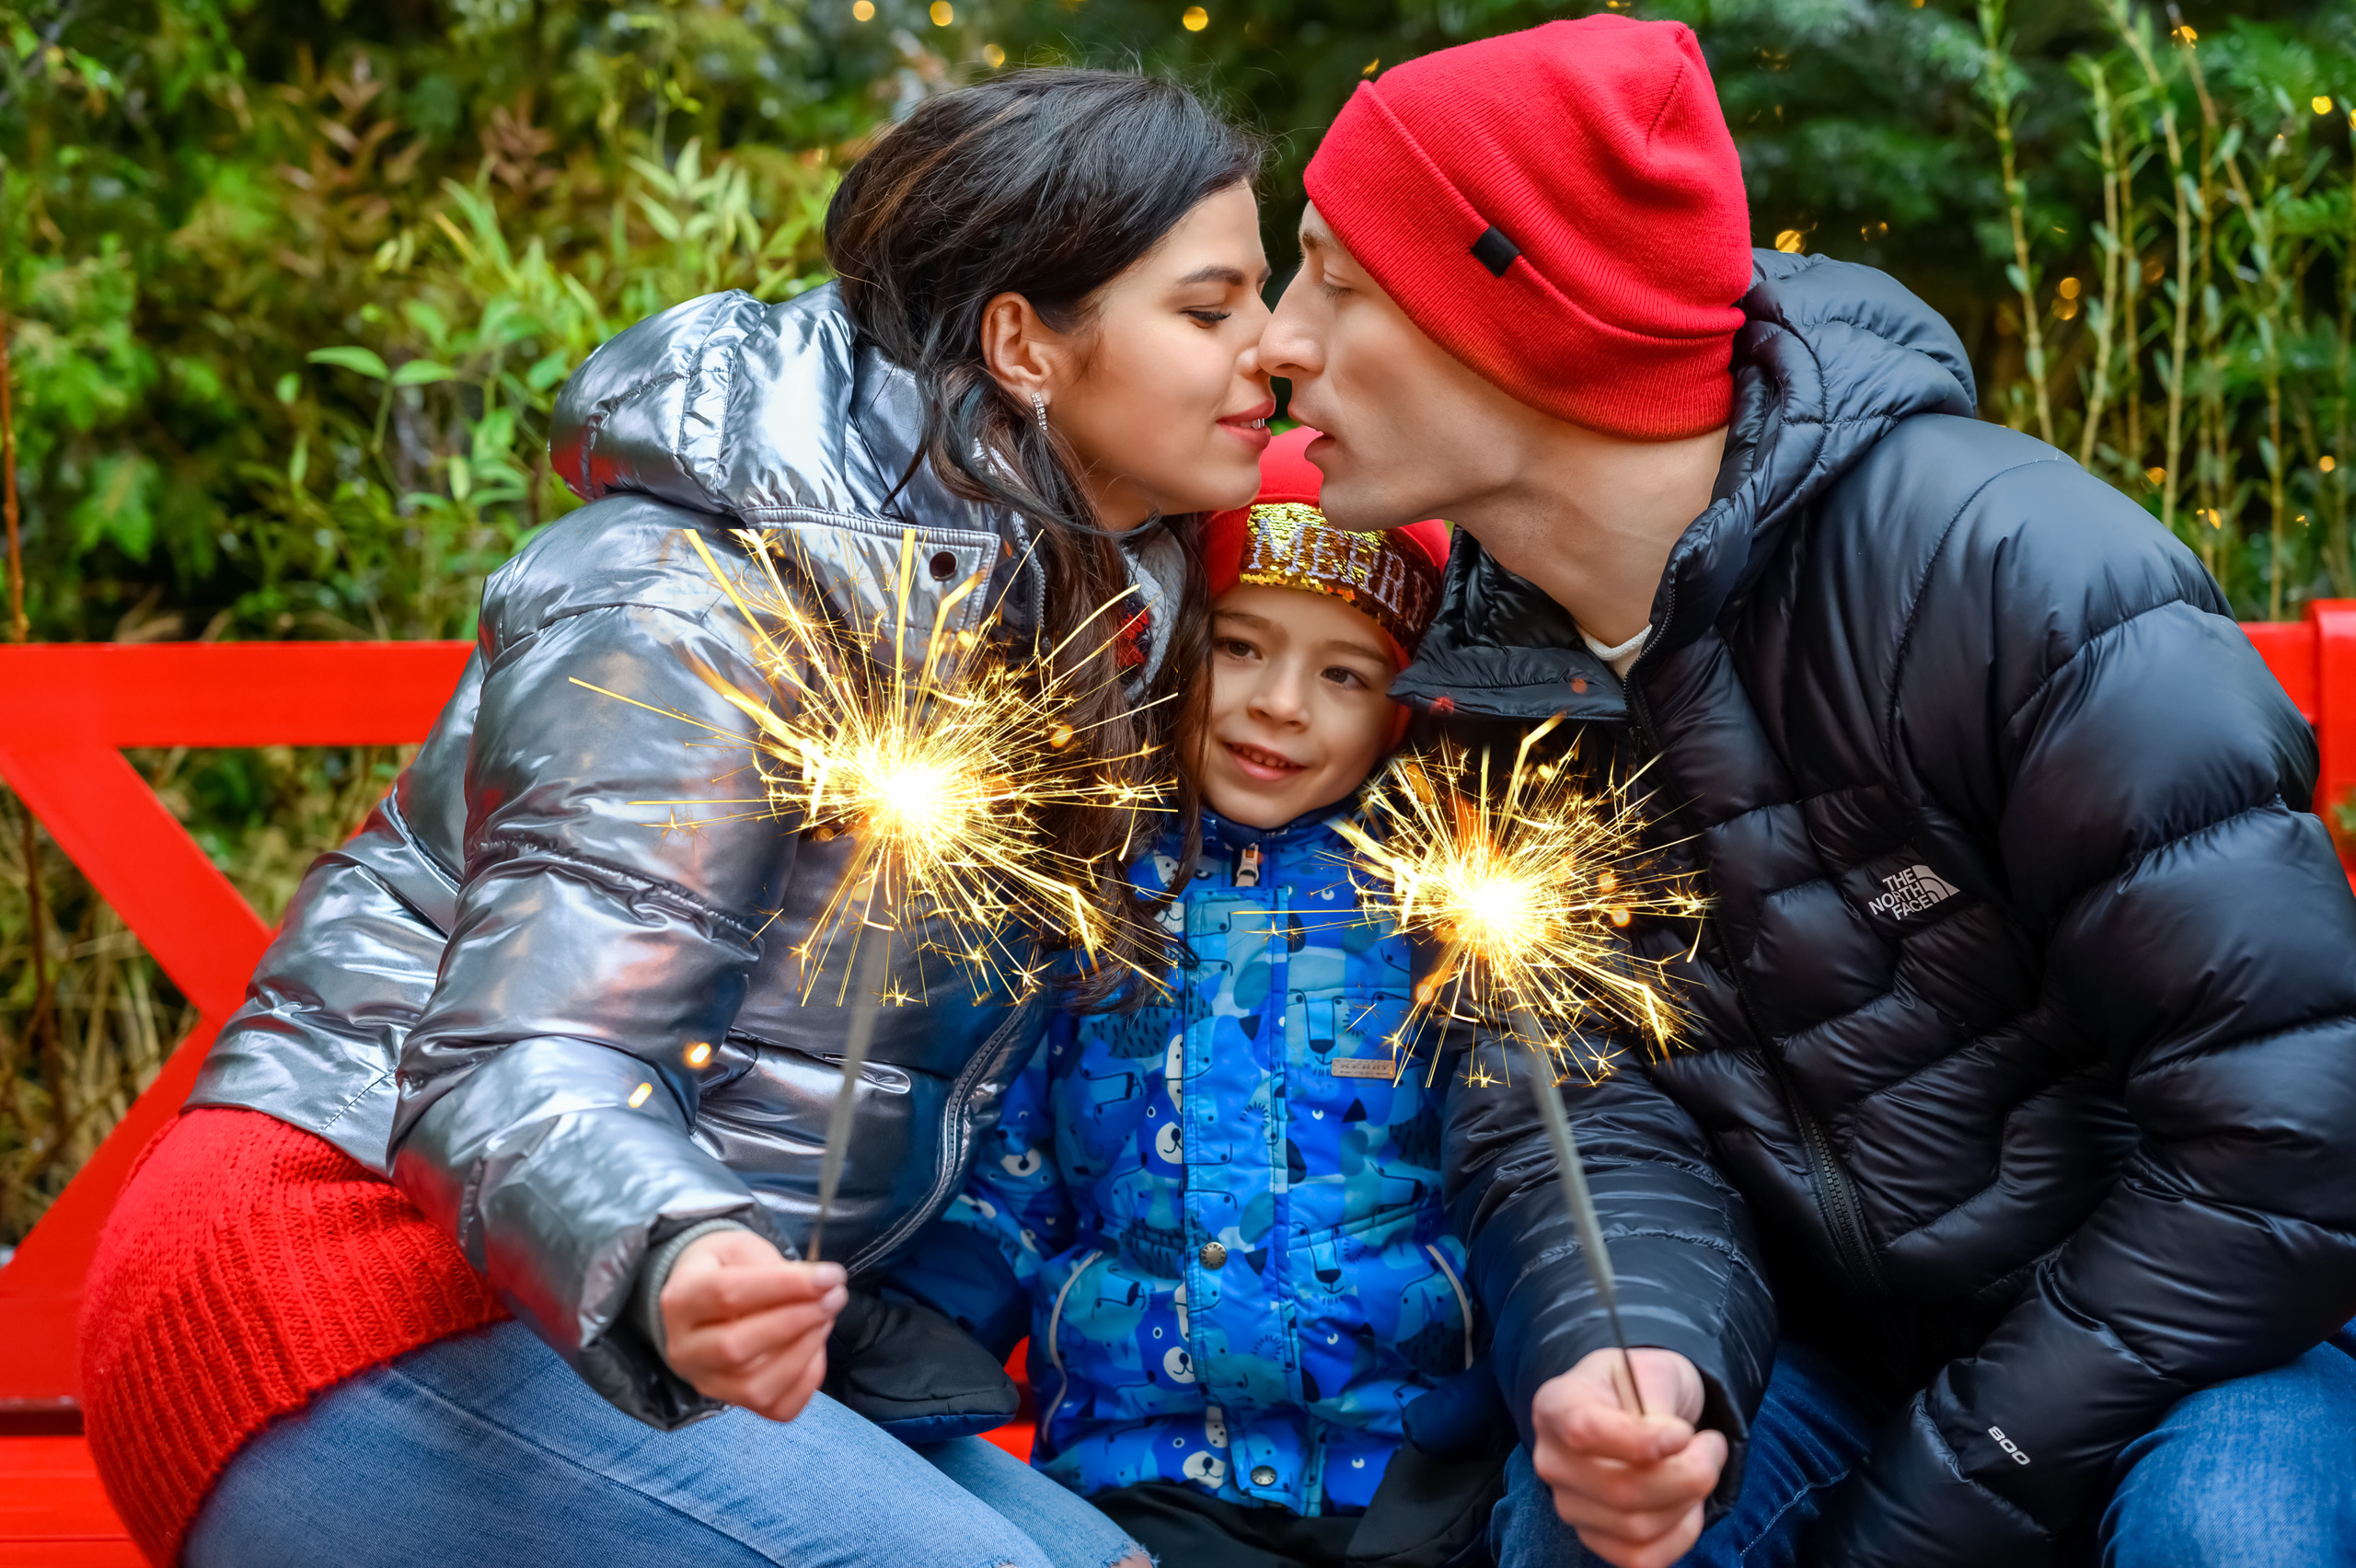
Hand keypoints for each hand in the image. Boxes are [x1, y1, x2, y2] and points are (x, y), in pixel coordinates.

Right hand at [658, 1229, 847, 1421]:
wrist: (703, 1299)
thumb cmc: (727, 1268)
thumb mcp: (742, 1249)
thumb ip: (775, 1266)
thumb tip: (821, 1286)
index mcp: (680, 1300)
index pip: (727, 1295)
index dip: (784, 1286)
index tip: (829, 1276)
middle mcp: (684, 1349)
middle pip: (736, 1347)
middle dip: (796, 1321)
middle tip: (834, 1297)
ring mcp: (706, 1382)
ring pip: (755, 1386)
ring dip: (804, 1352)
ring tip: (826, 1319)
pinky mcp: (732, 1402)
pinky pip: (776, 1407)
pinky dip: (806, 1380)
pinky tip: (815, 1348)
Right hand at [1530, 1347, 1726, 1567]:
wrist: (1636, 1407)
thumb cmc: (1643, 1384)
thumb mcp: (1653, 1370)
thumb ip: (1658, 1401)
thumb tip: (1672, 1447)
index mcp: (1556, 1404)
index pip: (1584, 1431)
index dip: (1640, 1440)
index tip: (1683, 1433)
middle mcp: (1552, 1459)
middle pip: (1621, 1490)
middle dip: (1689, 1474)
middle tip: (1714, 1444)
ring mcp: (1568, 1504)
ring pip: (1636, 1527)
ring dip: (1689, 1502)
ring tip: (1701, 1468)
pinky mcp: (1592, 1538)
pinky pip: (1641, 1558)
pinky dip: (1680, 1535)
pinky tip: (1688, 1505)